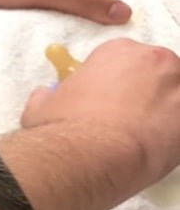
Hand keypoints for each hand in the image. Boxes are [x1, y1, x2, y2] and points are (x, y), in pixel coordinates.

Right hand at [21, 38, 179, 179]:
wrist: (89, 158)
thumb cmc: (64, 127)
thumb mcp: (42, 105)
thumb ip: (49, 95)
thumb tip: (45, 95)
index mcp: (118, 51)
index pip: (123, 59)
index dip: (115, 81)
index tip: (107, 99)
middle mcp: (155, 62)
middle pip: (157, 72)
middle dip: (146, 93)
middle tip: (128, 119)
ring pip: (175, 97)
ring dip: (164, 113)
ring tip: (142, 137)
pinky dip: (172, 134)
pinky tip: (153, 150)